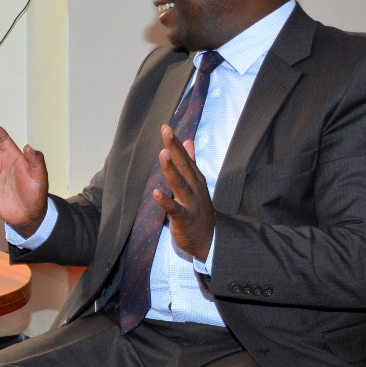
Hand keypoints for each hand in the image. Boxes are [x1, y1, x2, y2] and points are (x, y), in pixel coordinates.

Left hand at [153, 124, 214, 262]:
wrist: (209, 239)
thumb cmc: (199, 208)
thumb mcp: (197, 183)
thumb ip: (191, 162)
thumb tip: (188, 141)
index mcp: (195, 179)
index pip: (185, 157)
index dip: (176, 143)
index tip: (166, 127)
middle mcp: (195, 188)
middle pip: (184, 165)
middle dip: (174, 148)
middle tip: (166, 131)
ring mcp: (191, 203)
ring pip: (180, 184)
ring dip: (171, 170)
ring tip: (163, 155)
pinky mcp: (184, 219)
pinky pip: (175, 209)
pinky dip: (166, 202)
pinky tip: (156, 193)